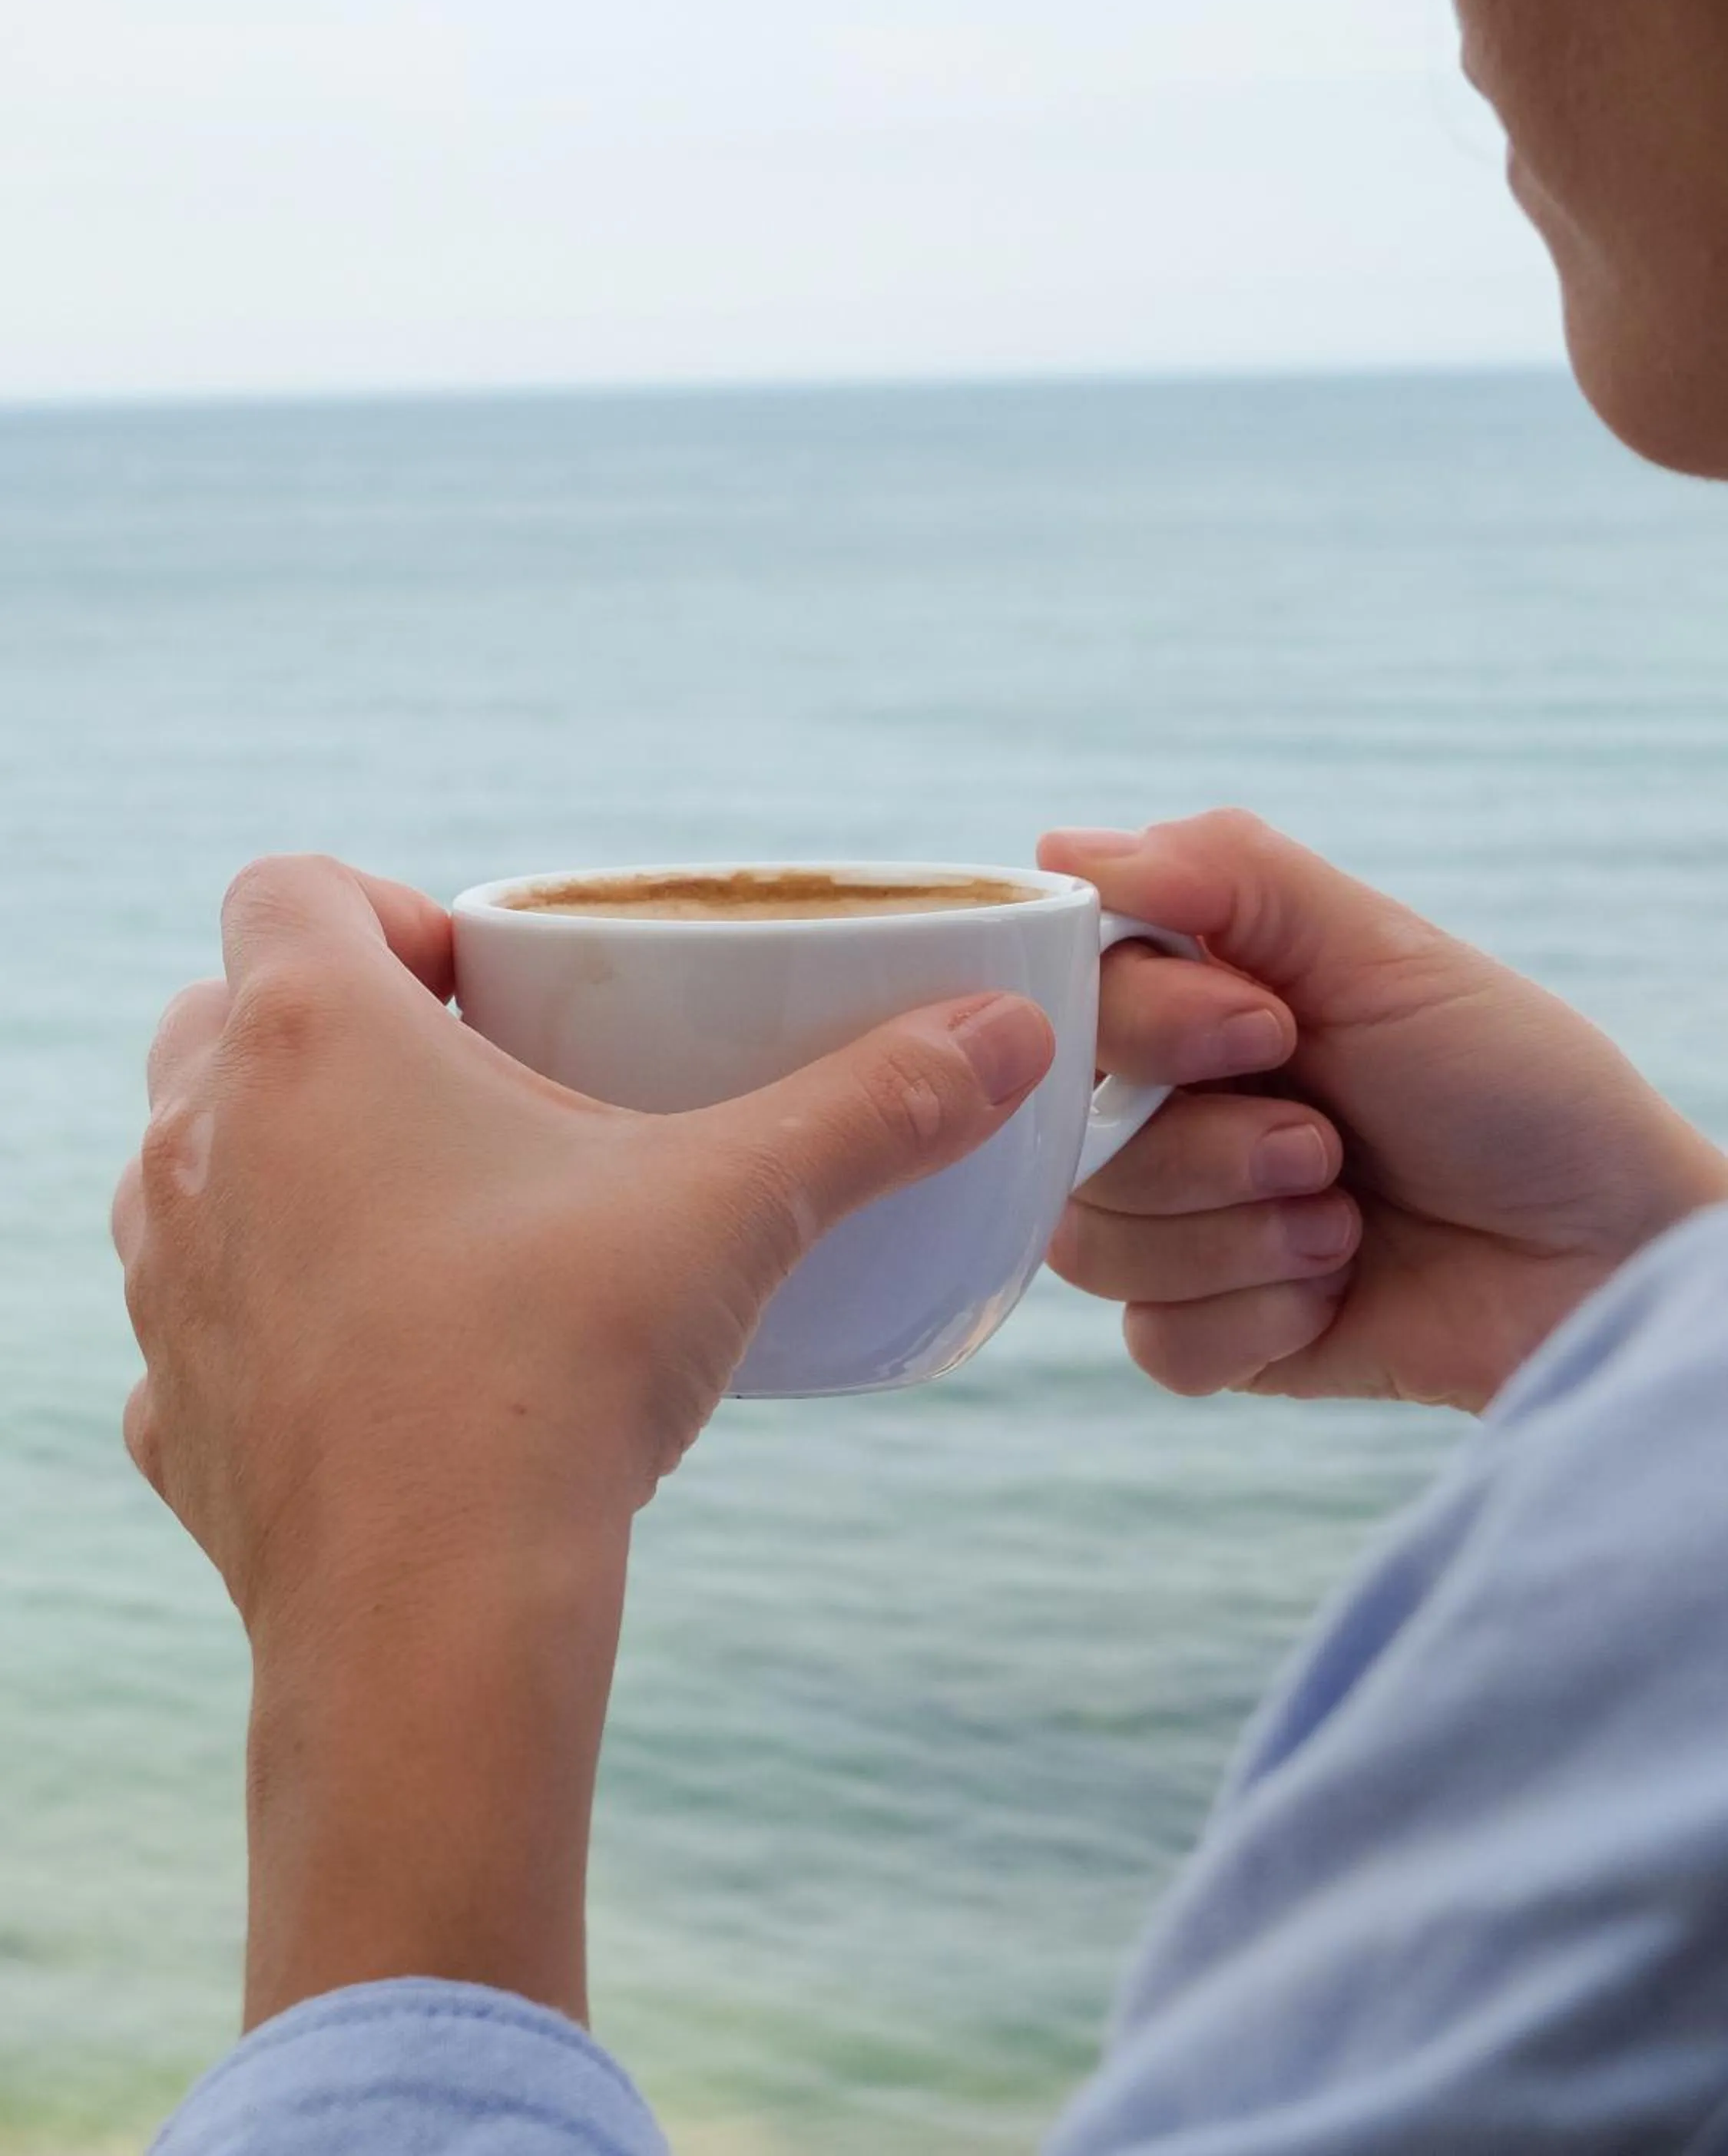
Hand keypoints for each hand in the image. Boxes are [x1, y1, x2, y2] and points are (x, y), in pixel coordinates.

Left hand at [111, 854, 1051, 2025]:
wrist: (434, 1621)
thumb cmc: (558, 1372)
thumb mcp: (737, 1206)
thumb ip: (877, 1104)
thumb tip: (1010, 1035)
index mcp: (306, 1035)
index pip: (290, 886)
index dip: (389, 912)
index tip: (489, 988)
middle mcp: (198, 1141)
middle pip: (228, 1012)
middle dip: (338, 1030)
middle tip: (475, 1095)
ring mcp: (167, 1282)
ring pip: (192, 1162)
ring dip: (289, 1162)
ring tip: (434, 1221)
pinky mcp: (169, 1413)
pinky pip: (201, 1319)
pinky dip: (274, 1315)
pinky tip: (383, 1361)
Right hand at [1040, 812, 1727, 1411]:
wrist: (1604, 1255)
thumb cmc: (1513, 1086)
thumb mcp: (1381, 951)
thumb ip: (1227, 875)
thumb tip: (1066, 846)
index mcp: (1193, 1008)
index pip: (1068, 1003)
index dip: (1143, 1026)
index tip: (1267, 1029)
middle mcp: (1169, 1112)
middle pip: (1062, 1137)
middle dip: (1209, 1147)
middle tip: (1326, 1142)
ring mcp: (1185, 1228)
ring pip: (1094, 1244)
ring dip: (1241, 1236)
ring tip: (1345, 1219)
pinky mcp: (1215, 1334)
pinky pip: (1154, 1341)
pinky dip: (1257, 1320)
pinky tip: (1335, 1292)